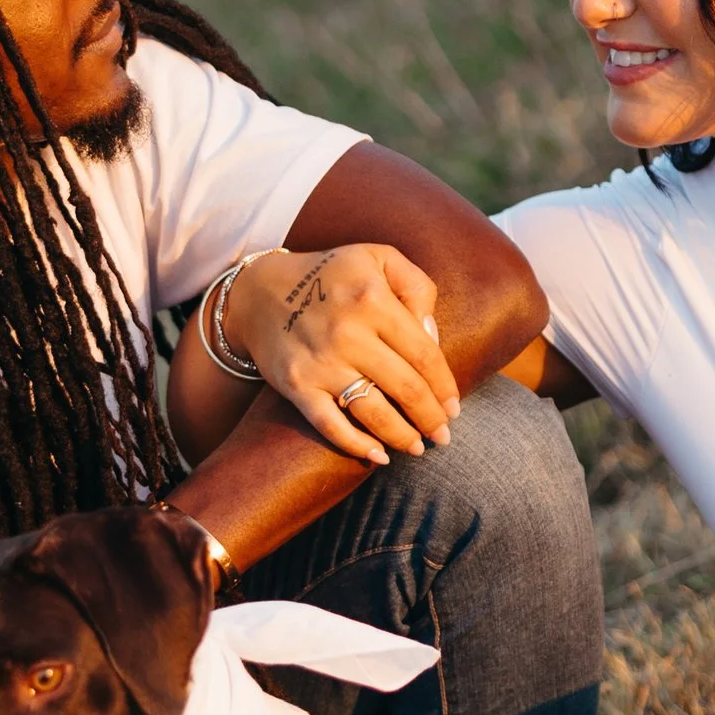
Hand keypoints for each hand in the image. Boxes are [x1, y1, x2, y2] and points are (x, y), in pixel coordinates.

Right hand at [224, 243, 459, 464]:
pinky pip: (331, 424)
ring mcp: (321, 362)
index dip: (444, 386)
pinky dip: (357, 445)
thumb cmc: (330, 275)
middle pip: (406, 387)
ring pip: (374, 411)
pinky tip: (378, 456)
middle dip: (431, 418)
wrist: (260, 292)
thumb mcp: (377, 257)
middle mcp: (348, 331)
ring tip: (418, 449)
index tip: (454, 407)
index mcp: (373, 298)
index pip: (424, 353)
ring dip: (403, 437)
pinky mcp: (297, 385)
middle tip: (443, 436)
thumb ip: (416, 287)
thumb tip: (433, 336)